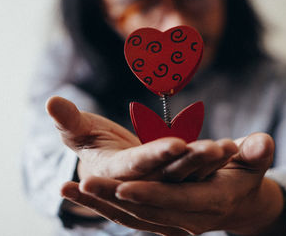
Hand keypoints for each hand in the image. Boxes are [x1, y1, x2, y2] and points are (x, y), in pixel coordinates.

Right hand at [46, 96, 237, 180]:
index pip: (138, 166)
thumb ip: (68, 120)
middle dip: (194, 161)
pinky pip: (194, 170)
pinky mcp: (173, 177)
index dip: (156, 155)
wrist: (108, 169)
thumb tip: (51, 101)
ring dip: (208, 162)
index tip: (178, 142)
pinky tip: (235, 148)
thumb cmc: (90, 143)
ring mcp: (160, 182)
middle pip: (170, 173)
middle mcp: (141, 183)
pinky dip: (211, 161)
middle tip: (221, 147)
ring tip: (233, 147)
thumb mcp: (78, 131)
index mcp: (116, 173)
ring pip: (187, 174)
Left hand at [61, 133, 284, 234]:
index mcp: (211, 202)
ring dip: (101, 204)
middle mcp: (188, 219)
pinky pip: (128, 216)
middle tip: (84, 183)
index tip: (124, 184)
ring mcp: (172, 223)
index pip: (177, 201)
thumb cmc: (245, 175)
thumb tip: (262, 141)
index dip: (151, 193)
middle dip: (115, 199)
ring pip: (131, 216)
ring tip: (68, 187)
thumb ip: (256, 153)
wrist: (239, 202)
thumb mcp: (254, 162)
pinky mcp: (160, 220)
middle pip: (146, 211)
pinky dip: (102, 207)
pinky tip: (75, 193)